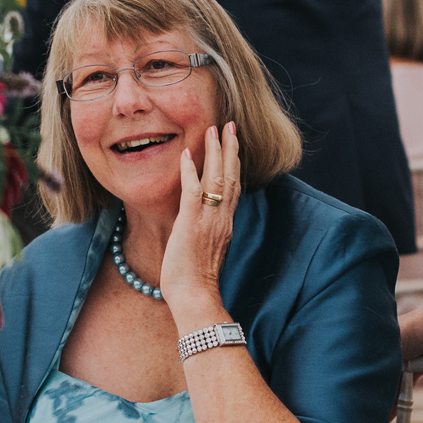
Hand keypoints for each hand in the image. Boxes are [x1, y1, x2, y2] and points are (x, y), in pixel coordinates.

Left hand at [159, 123, 239, 315]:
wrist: (196, 298)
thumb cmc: (195, 282)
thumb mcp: (204, 252)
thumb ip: (204, 233)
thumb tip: (196, 224)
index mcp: (225, 224)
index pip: (234, 187)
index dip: (234, 163)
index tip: (233, 144)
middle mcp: (222, 219)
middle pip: (232, 176)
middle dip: (231, 148)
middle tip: (230, 125)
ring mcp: (208, 220)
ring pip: (218, 178)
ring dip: (216, 152)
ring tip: (215, 129)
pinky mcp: (191, 223)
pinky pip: (193, 191)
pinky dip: (191, 171)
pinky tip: (188, 153)